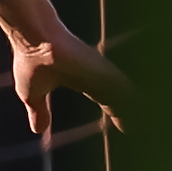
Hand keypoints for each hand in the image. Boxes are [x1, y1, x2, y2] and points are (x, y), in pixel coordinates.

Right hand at [10, 20, 132, 134]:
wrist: (33, 39)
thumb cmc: (30, 60)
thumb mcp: (32, 94)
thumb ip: (39, 111)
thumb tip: (38, 130)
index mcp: (83, 81)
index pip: (108, 100)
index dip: (117, 113)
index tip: (126, 127)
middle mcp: (98, 77)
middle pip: (122, 101)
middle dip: (130, 117)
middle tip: (138, 131)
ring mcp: (104, 75)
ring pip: (130, 100)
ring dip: (135, 115)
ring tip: (141, 130)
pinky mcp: (108, 74)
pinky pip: (129, 97)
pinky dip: (135, 108)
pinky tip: (138, 121)